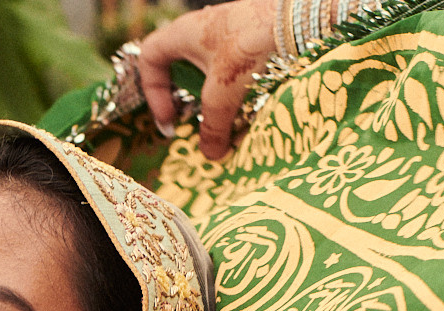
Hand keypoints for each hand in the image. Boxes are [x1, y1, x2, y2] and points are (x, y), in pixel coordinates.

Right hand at [138, 0, 280, 160]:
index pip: (150, 59)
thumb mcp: (222, 95)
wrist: (294, 23)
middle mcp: (203, 30)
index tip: (171, 118)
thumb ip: (213, 128)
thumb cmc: (246, 49)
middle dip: (190, 98)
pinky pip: (237, 70)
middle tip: (199, 121)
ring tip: (230, 121)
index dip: (153, 93)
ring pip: (213, 72)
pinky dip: (239, 92)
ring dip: (218, 100)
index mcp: (183, 34)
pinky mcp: (252, 39)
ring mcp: (230, 33)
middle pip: (182, 67)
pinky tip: (252, 110)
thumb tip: (211, 155)